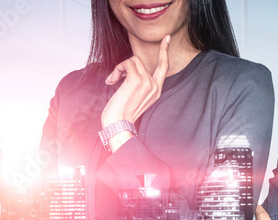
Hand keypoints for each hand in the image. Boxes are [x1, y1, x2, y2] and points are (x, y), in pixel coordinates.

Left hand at [100, 35, 170, 151]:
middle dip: (124, 66)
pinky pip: (126, 63)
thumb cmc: (122, 112)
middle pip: (140, 60)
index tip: (166, 38)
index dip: (164, 51)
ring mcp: (147, 82)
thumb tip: (127, 69)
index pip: (164, 66)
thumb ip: (138, 83)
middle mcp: (154, 86)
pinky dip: (116, 70)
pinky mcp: (137, 80)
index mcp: (156, 90)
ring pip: (133, 60)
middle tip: (115, 78)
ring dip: (119, 68)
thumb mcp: (135, 97)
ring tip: (113, 81)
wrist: (118, 123)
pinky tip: (111, 81)